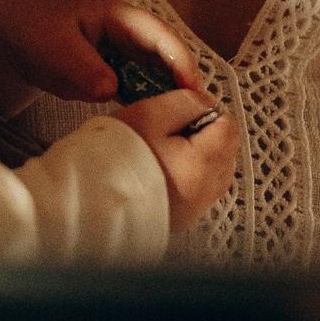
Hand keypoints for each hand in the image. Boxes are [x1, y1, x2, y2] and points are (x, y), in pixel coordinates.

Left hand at [0, 0, 200, 115]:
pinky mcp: (111, 76)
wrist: (3, 43)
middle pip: (166, 59)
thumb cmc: (28, 32)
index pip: (160, 38)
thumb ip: (84, 68)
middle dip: (182, 84)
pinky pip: (137, 91)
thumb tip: (112, 89)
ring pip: (155, 78)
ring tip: (180, 125)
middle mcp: (126, 35)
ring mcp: (120, 57)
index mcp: (119, 16)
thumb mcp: (55, 48)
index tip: (191, 90)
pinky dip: (145, 106)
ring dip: (166, 98)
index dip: (180, 62)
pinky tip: (152, 126)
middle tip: (195, 115)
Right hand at [112, 88, 236, 229]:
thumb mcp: (150, 113)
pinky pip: (197, 191)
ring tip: (162, 151)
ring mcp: (194, 208)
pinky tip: (159, 170)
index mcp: (203, 163)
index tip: (182, 111)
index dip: (206, 111)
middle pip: (225, 151)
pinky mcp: (181, 218)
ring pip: (213, 171)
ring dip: (197, 157)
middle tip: (169, 130)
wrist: (90, 200)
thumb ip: (185, 102)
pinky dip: (186, 177)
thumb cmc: (114, 157)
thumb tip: (205, 102)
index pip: (229, 126)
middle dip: (205, 135)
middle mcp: (205, 191)